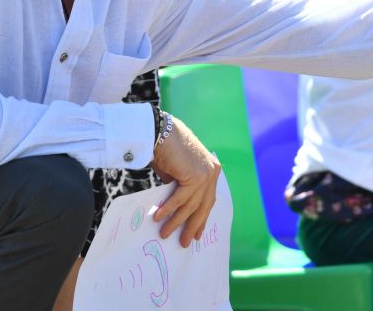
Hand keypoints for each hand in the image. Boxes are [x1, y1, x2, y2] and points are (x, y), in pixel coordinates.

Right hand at [150, 116, 221, 247]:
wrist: (161, 131)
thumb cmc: (166, 148)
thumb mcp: (178, 171)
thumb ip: (182, 186)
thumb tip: (177, 208)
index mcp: (211, 170)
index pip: (208, 199)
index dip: (202, 217)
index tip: (197, 233)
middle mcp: (213, 172)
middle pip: (203, 206)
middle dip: (193, 225)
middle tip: (185, 242)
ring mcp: (207, 174)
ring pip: (192, 205)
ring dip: (177, 221)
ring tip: (165, 233)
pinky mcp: (196, 177)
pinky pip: (181, 199)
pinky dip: (169, 209)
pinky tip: (159, 217)